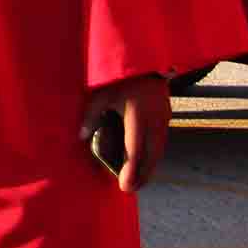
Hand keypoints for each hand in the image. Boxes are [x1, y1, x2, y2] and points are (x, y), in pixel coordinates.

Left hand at [82, 73, 169, 191]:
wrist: (146, 58)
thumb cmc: (121, 75)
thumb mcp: (102, 93)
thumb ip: (92, 115)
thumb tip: (80, 136)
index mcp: (138, 117)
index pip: (136, 151)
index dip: (131, 171)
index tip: (125, 187)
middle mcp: (155, 122)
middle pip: (152, 157)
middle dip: (143, 175)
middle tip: (131, 189)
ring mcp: (164, 118)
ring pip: (160, 150)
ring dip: (150, 166)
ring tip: (138, 179)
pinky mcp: (167, 114)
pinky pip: (162, 141)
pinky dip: (154, 153)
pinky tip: (146, 159)